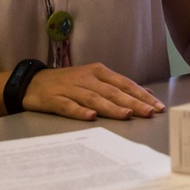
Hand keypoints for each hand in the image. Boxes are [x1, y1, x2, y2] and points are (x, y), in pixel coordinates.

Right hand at [23, 62, 165, 121]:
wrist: (32, 82)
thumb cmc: (68, 83)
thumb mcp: (95, 80)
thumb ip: (119, 87)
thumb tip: (146, 94)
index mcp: (98, 72)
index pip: (124, 84)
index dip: (141, 95)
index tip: (157, 106)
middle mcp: (87, 78)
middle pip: (113, 91)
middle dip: (133, 102)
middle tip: (149, 113)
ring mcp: (70, 88)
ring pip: (94, 98)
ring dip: (112, 107)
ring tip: (127, 115)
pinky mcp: (54, 99)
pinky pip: (68, 106)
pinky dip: (80, 111)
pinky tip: (91, 117)